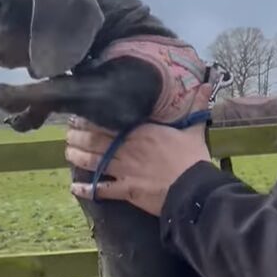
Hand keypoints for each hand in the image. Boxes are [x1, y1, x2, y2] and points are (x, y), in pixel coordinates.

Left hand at [64, 117, 211, 215]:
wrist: (193, 188)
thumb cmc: (193, 159)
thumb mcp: (195, 130)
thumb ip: (196, 107)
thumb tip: (209, 85)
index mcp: (141, 131)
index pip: (109, 122)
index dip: (90, 120)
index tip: (79, 116)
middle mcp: (127, 148)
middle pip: (95, 140)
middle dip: (78, 136)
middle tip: (68, 133)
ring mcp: (125, 170)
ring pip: (94, 161)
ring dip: (77, 157)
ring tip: (68, 153)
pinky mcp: (126, 190)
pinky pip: (101, 190)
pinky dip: (86, 189)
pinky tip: (74, 188)